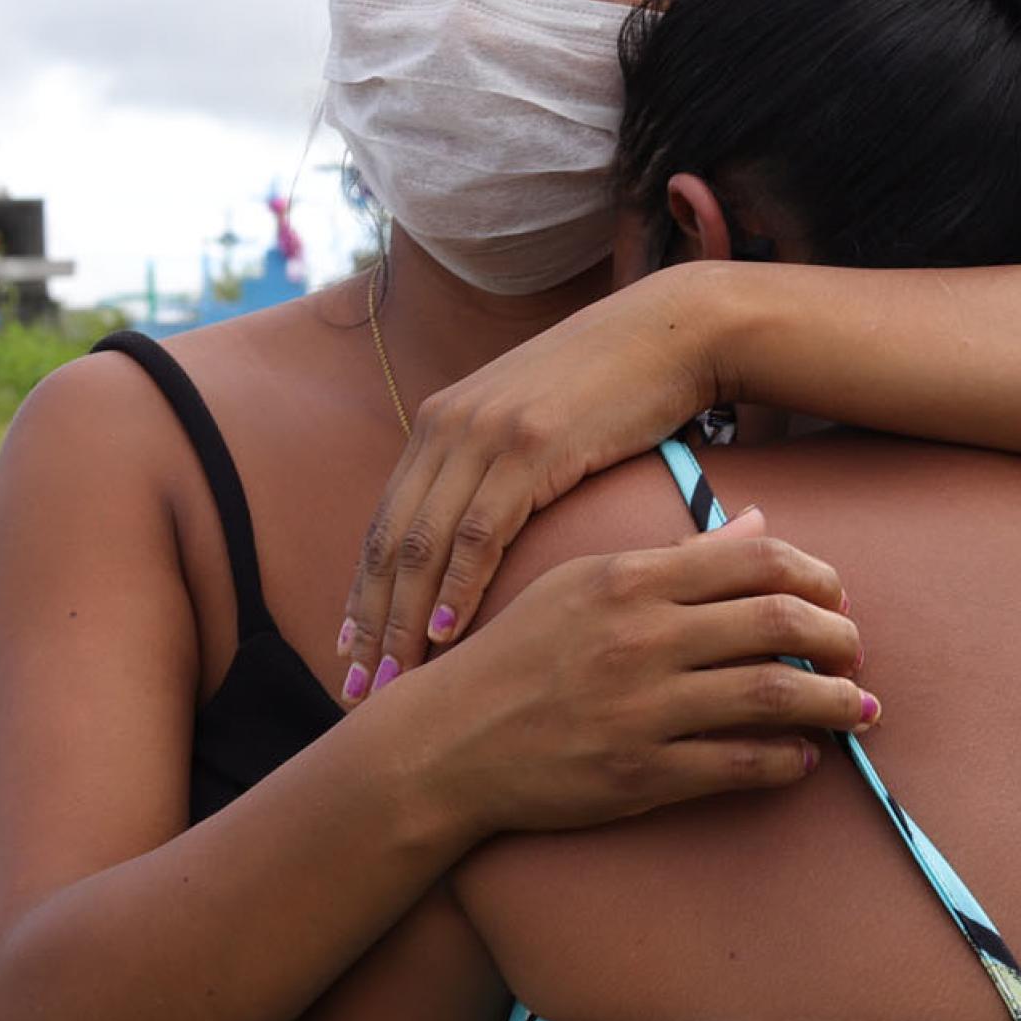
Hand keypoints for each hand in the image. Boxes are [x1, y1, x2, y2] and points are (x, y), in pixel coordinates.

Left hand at [339, 273, 717, 691]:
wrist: (670, 333)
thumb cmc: (612, 389)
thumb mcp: (533, 427)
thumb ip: (495, 472)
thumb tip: (481, 537)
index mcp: (439, 425)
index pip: (385, 526)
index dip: (362, 595)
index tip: (350, 654)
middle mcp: (446, 426)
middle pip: (390, 543)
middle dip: (369, 622)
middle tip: (355, 687)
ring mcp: (484, 433)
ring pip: (423, 545)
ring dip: (403, 620)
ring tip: (391, 680)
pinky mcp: (530, 444)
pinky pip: (480, 531)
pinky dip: (458, 588)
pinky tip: (445, 634)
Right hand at [364, 509, 880, 842]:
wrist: (446, 743)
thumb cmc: (516, 656)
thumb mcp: (584, 584)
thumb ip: (676, 557)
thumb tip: (759, 523)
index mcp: (630, 580)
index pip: (756, 561)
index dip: (816, 577)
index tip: (835, 596)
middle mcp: (642, 638)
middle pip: (781, 624)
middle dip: (839, 639)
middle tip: (855, 653)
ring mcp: (643, 708)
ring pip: (775, 696)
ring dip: (833, 703)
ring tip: (854, 708)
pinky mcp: (641, 774)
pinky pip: (741, 764)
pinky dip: (788, 760)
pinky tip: (803, 757)